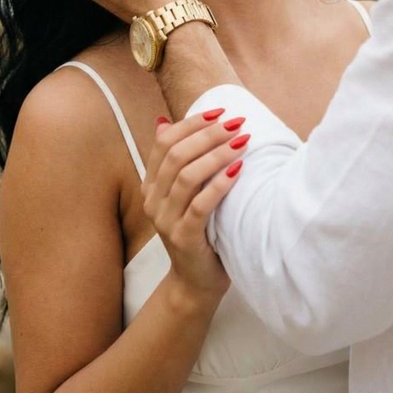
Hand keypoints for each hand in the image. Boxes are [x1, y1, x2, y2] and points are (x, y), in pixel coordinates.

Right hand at [142, 112, 247, 300]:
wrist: (195, 281)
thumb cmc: (198, 230)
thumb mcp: (183, 193)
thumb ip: (175, 161)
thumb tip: (163, 120)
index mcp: (150, 185)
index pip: (164, 142)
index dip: (191, 123)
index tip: (220, 111)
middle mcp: (153, 200)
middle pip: (176, 155)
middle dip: (208, 134)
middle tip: (236, 123)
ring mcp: (165, 220)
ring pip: (187, 176)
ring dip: (217, 154)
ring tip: (242, 141)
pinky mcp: (183, 238)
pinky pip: (200, 205)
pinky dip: (220, 184)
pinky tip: (239, 170)